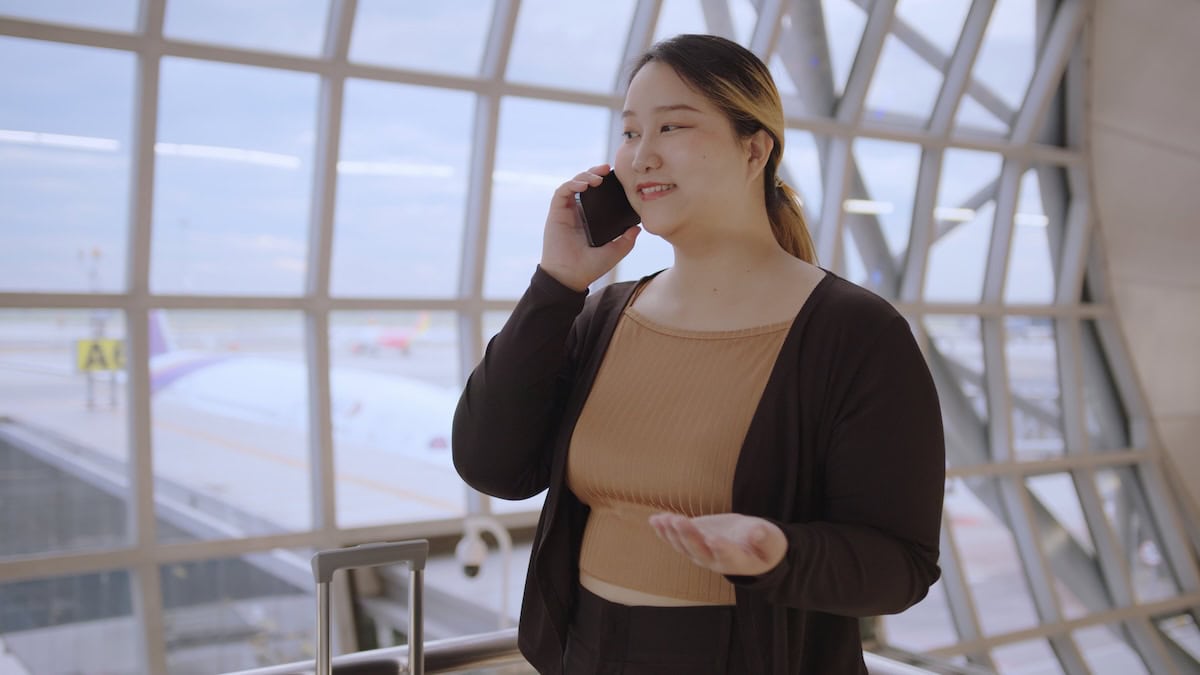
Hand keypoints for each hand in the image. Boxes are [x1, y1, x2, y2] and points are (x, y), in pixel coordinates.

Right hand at [539, 164, 639, 291]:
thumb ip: (627, 241)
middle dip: (595, 173)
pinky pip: (562, 192)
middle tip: (608, 168)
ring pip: (573, 184)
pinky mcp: (556, 213)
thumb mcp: (614, 252)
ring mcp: (566, 212)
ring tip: (597, 179)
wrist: (570, 277)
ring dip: (584, 176)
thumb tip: (639, 227)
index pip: (597, 194)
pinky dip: (572, 184)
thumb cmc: (589, 267)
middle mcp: (577, 212)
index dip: (605, 182)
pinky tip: (584, 186)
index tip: (617, 176)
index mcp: (590, 219)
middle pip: (584, 184)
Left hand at [649, 512, 786, 576]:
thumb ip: (766, 538)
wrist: (753, 547)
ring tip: (664, 519)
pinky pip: (676, 539)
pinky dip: (664, 531)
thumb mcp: (772, 541)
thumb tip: (759, 532)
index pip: (728, 556)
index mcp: (739, 561)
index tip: (713, 538)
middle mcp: (716, 561)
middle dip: (688, 536)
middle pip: (699, 551)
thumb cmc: (766, 544)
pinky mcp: (693, 542)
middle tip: (679, 521)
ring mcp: (701, 553)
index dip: (721, 548)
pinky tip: (655, 520)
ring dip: (672, 533)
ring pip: (683, 546)